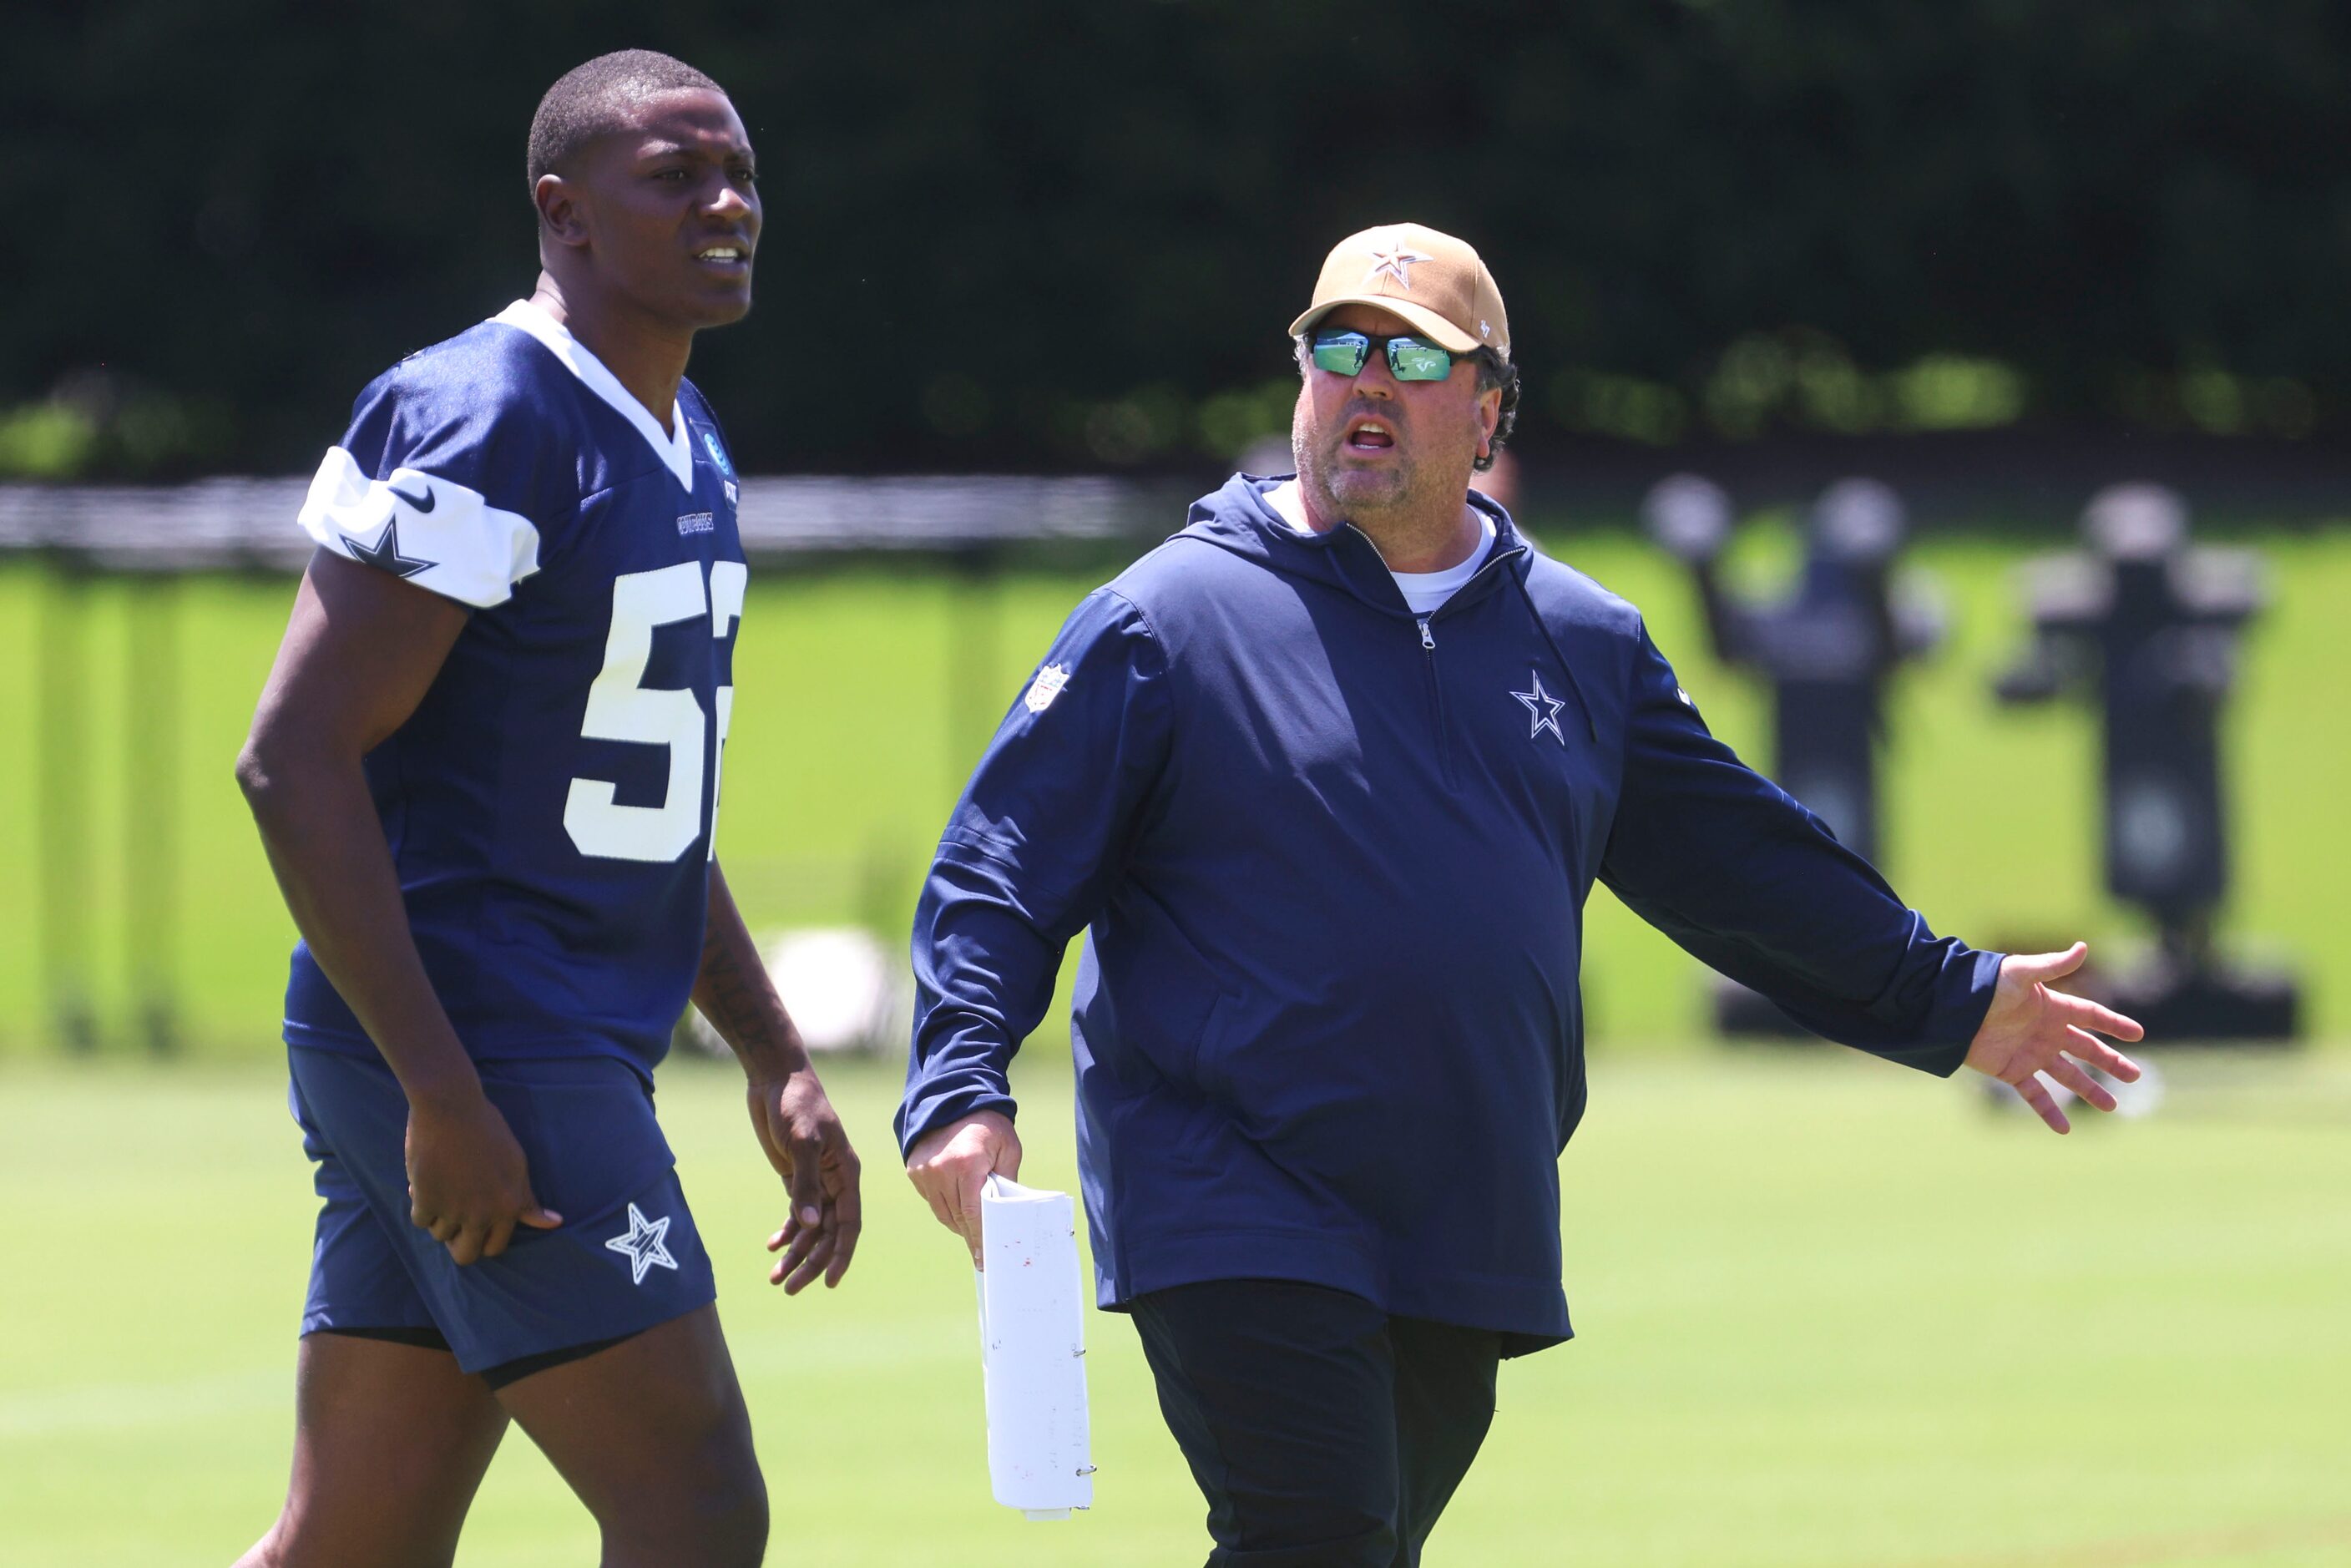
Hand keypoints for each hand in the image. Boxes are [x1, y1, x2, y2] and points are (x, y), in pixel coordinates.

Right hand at [405, 1091, 561, 1264]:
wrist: (451, 1107)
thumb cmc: (487, 1131)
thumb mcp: (516, 1165)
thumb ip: (528, 1201)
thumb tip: (555, 1223)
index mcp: (510, 1206)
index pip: (495, 1248)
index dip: (484, 1238)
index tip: (476, 1224)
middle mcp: (483, 1214)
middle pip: (465, 1255)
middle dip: (458, 1241)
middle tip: (454, 1218)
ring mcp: (454, 1209)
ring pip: (439, 1234)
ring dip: (438, 1215)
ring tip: (443, 1186)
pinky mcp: (426, 1200)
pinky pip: (419, 1219)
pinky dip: (419, 1202)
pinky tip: (425, 1180)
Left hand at [749, 1068, 862, 1292]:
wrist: (775, 1077)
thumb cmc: (795, 1104)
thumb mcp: (802, 1142)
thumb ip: (805, 1185)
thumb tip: (807, 1225)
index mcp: (847, 1173)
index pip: (849, 1224)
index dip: (841, 1255)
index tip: (830, 1283)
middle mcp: (836, 1181)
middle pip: (828, 1233)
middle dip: (811, 1262)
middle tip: (789, 1287)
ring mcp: (815, 1180)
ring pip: (811, 1227)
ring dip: (796, 1253)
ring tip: (775, 1278)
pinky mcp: (795, 1175)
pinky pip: (796, 1213)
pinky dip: (786, 1232)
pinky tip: (772, 1247)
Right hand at [905, 1111, 1021, 1267]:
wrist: (955, 1099)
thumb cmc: (988, 1125)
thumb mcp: (1008, 1149)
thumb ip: (1008, 1182)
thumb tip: (1008, 1214)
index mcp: (967, 1164)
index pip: (973, 1213)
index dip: (979, 1239)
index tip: (983, 1259)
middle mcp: (941, 1170)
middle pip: (957, 1217)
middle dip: (971, 1236)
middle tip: (981, 1253)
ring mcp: (924, 1171)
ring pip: (942, 1212)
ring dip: (958, 1223)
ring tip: (972, 1231)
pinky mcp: (915, 1170)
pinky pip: (932, 1200)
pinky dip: (945, 1207)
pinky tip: (958, 1208)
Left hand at [1964, 943, 2145, 1132]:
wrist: (1952, 1009)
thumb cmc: (1986, 986)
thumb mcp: (2021, 973)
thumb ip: (2053, 965)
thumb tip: (2084, 947)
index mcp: (2052, 1008)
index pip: (2091, 1016)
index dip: (2113, 1024)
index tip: (2137, 1034)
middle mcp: (2046, 1032)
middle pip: (2086, 1050)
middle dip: (2110, 1063)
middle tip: (2134, 1076)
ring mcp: (2031, 1054)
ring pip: (2068, 1076)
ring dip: (2090, 1091)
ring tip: (2112, 1107)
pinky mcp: (2012, 1071)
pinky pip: (2036, 1096)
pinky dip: (2049, 1112)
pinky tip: (2065, 1130)